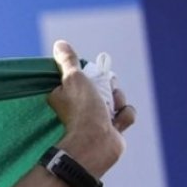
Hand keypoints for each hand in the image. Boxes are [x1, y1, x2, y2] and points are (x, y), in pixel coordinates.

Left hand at [48, 40, 133, 173]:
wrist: (96, 142)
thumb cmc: (81, 110)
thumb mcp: (73, 78)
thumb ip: (68, 61)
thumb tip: (60, 44)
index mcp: (68, 93)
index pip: (87, 75)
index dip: (94, 74)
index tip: (94, 77)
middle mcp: (81, 105)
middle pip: (106, 85)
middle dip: (110, 88)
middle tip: (104, 93)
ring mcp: (98, 116)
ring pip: (118, 98)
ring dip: (118, 102)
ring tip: (109, 112)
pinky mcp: (113, 127)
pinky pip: (126, 114)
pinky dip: (124, 117)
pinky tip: (115, 125)